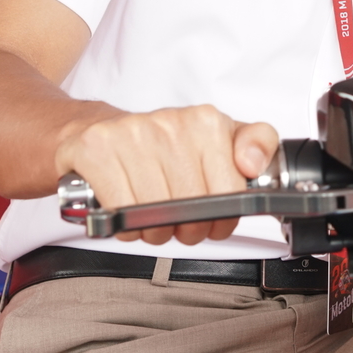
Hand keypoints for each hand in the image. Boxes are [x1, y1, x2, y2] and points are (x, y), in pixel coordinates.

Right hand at [54, 105, 278, 245]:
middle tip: (180, 222)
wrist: (96, 130)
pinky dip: (126, 225)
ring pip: (157, 214)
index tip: (214, 217)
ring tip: (153, 216)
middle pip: (193, 208)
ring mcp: (131, 134)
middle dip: (188, 228)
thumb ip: (257, 144)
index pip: (230, 193)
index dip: (224, 218)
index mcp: (205, 122)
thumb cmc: (160, 144)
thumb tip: (253, 163)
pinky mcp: (96, 149)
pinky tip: (127, 212)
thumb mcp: (218, 138)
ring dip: (155, 230)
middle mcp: (170, 123)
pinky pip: (122, 211)